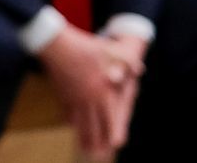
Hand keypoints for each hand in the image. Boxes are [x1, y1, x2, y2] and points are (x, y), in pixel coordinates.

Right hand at [38, 26, 144, 160]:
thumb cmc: (85, 47)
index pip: (110, 120)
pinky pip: (67, 112)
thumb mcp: (110, 50)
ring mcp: (73, 98)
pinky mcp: (61, 94)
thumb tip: (140, 69)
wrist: (56, 45)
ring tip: (85, 149)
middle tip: (99, 155)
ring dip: (83, 137)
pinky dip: (71, 121)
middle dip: (97, 143)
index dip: (113, 134)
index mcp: (102, 93)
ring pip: (79, 124)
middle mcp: (88, 100)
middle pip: (93, 128)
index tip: (116, 145)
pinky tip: (71, 125)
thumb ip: (127, 61)